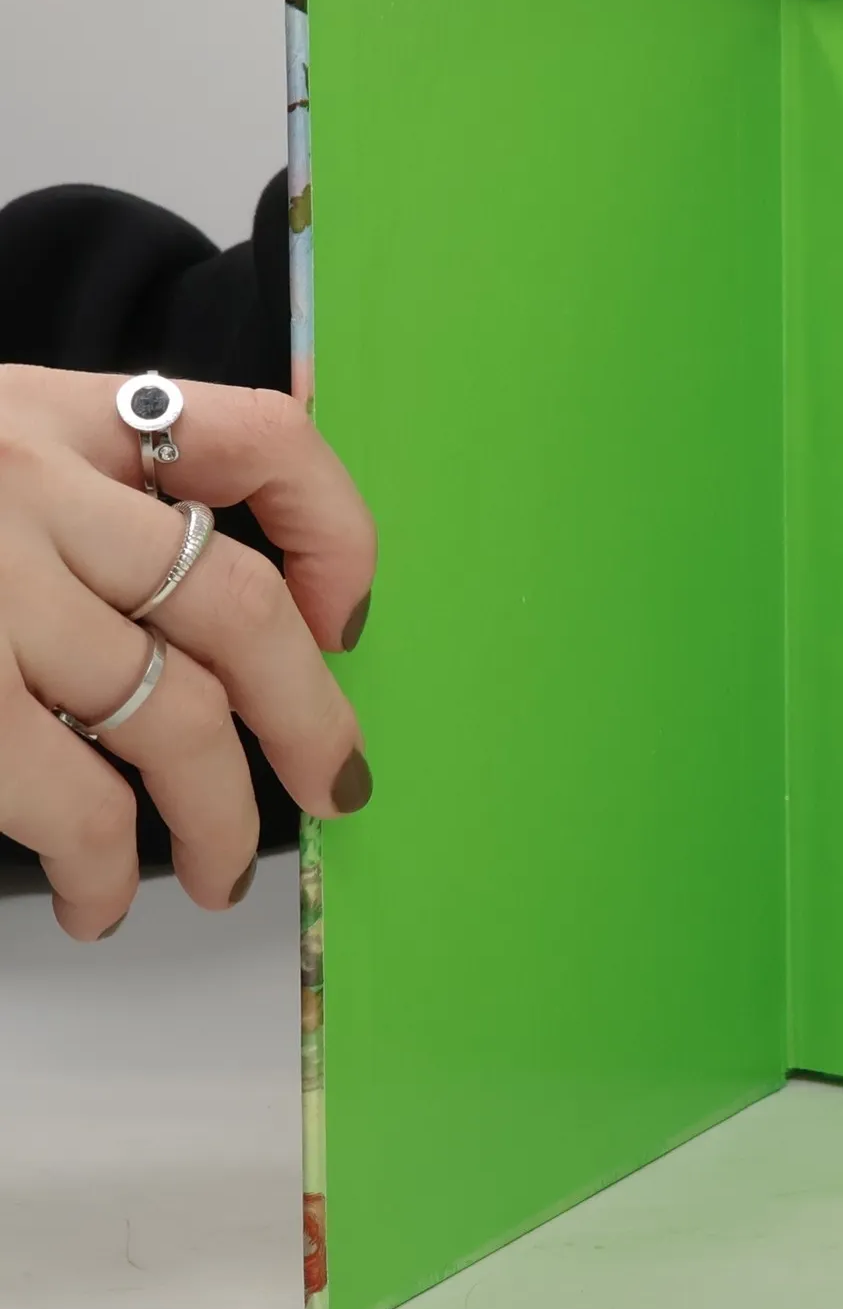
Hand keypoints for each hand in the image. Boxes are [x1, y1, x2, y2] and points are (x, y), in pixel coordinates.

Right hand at [0, 365, 375, 940]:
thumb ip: (88, 473)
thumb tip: (207, 533)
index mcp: (52, 413)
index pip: (261, 439)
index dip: (336, 533)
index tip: (344, 618)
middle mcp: (26, 485)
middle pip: (240, 609)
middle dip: (313, 719)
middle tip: (335, 787)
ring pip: (172, 717)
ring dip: (221, 818)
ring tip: (219, 872)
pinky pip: (69, 796)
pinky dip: (109, 864)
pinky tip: (103, 896)